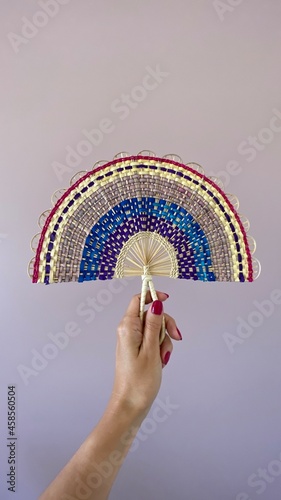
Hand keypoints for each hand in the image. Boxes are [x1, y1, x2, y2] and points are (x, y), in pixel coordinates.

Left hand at [110, 290, 181, 417]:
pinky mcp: (137, 349)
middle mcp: (127, 330)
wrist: (130, 406)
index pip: (138, 300)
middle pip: (152, 314)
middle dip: (166, 324)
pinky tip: (161, 362)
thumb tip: (157, 303)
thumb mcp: (152, 350)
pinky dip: (160, 348)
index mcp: (128, 327)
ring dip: (164, 340)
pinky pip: (153, 341)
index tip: (168, 299)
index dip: (153, 296)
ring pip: (155, 328)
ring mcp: (132, 340)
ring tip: (163, 358)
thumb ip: (154, 324)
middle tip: (175, 338)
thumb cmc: (139, 381)